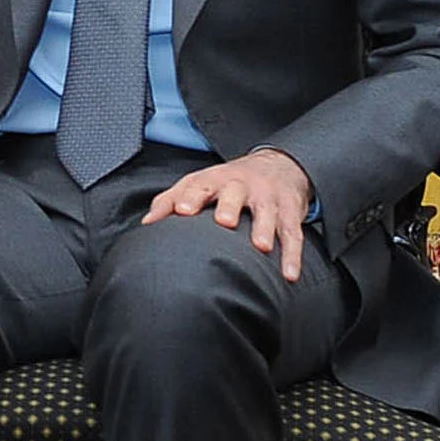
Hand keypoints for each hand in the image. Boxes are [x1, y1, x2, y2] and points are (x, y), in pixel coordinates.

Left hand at [143, 147, 314, 282]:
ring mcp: (269, 198)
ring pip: (268, 213)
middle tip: (224, 222)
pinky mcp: (291, 212)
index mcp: (215, 179)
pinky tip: (289, 275)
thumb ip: (170, 201)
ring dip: (265, 229)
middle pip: (235, 193)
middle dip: (229, 206)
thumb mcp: (199, 183)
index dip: (191, 196)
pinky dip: (293, 255)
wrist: (279, 165)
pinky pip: (293, 234)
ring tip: (261, 247)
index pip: (200, 185)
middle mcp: (243, 185)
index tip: (183, 210)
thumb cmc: (228, 182)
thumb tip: (146, 224)